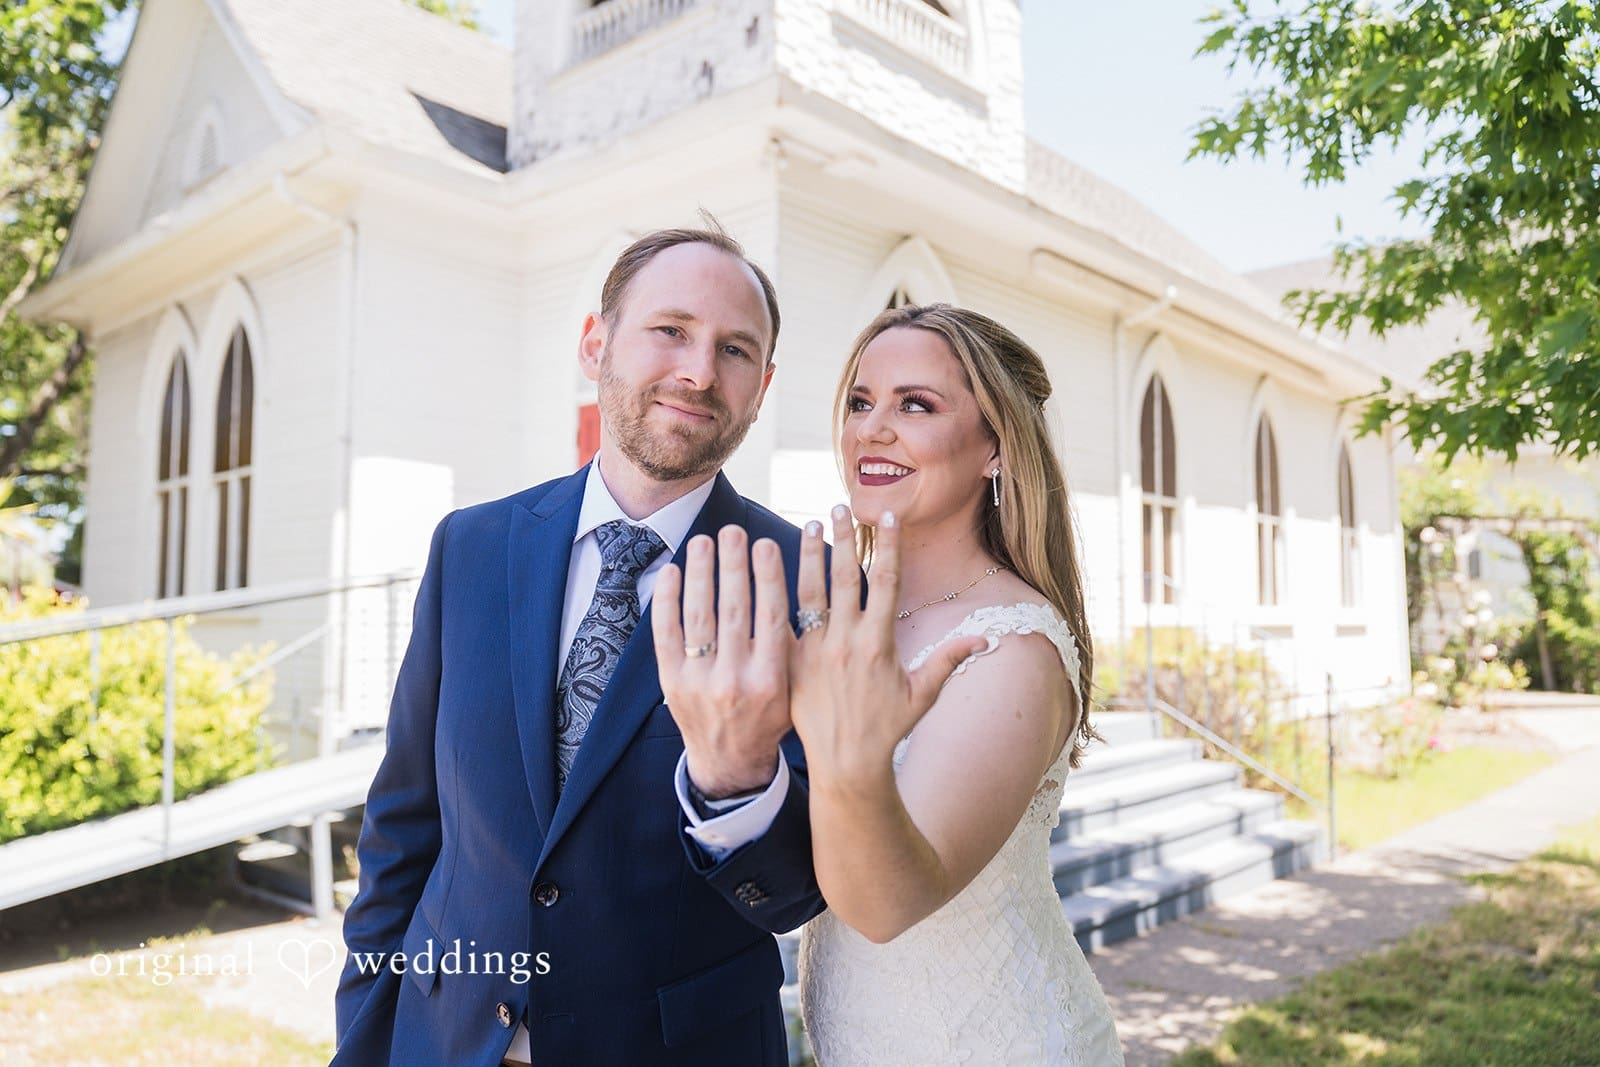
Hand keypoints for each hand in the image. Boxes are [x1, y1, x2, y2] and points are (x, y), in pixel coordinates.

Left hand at [652, 525, 793, 797]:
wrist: (730, 763)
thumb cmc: (769, 718)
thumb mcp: (792, 688)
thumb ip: (792, 645)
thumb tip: (797, 586)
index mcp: (770, 680)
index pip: (769, 616)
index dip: (767, 577)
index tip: (765, 544)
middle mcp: (734, 680)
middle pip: (732, 610)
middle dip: (732, 566)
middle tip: (733, 531)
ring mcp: (699, 681)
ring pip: (699, 616)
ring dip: (701, 573)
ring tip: (703, 540)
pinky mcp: (671, 682)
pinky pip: (666, 633)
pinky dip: (667, 600)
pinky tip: (673, 571)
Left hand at [789, 506, 987, 785]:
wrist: (845, 765)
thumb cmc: (887, 730)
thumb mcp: (922, 695)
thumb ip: (949, 660)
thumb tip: (987, 638)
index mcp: (880, 643)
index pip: (886, 582)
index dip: (888, 547)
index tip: (887, 517)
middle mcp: (847, 642)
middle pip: (846, 577)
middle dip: (845, 539)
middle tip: (841, 506)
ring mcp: (816, 651)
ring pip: (812, 592)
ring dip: (811, 555)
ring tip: (812, 525)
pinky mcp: (792, 663)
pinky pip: (785, 621)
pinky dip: (781, 593)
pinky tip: (777, 570)